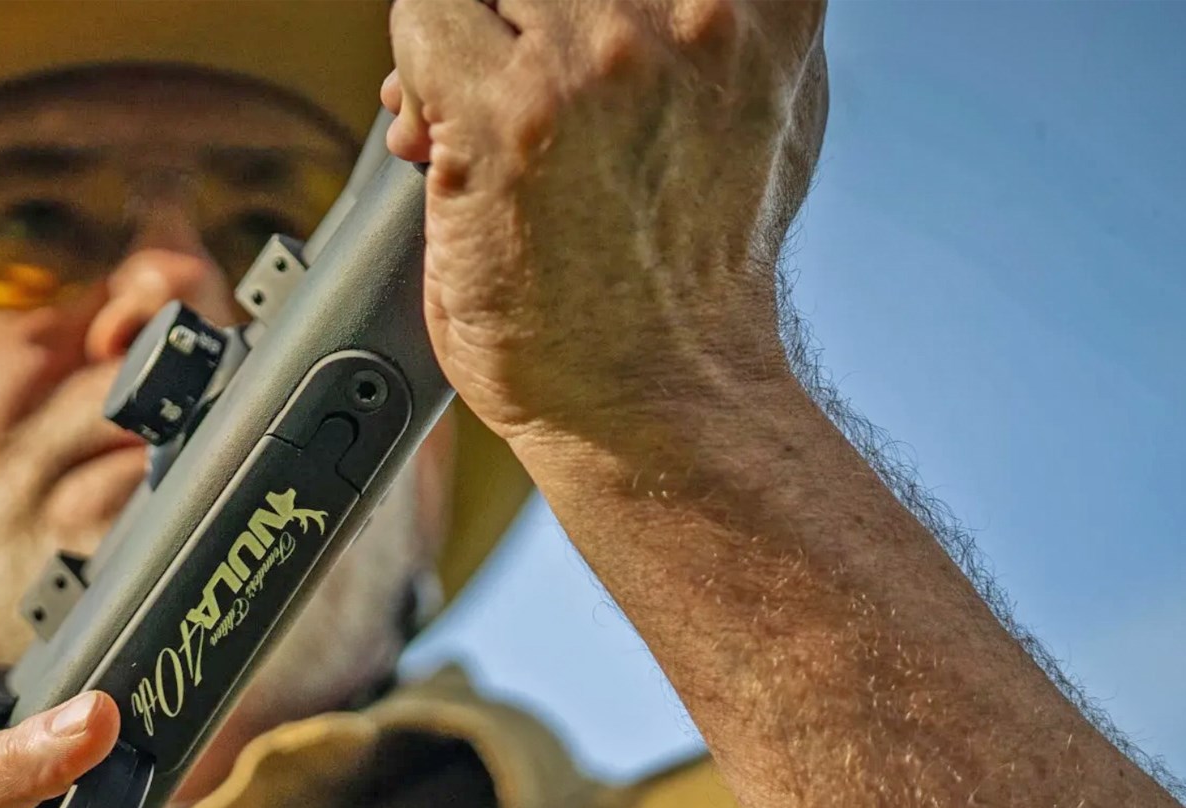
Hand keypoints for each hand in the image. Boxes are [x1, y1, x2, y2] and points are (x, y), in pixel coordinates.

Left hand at [384, 0, 828, 445]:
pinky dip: (416, 79)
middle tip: (510, 84)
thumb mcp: (770, 102)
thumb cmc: (700, 265)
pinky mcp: (505, 112)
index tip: (550, 37)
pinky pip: (420, 18)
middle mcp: (688, 10)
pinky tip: (444, 148)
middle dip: (508, 11)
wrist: (656, 390)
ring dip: (456, 44)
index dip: (562, 3)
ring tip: (474, 128)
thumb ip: (719, 14)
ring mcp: (594, 58)